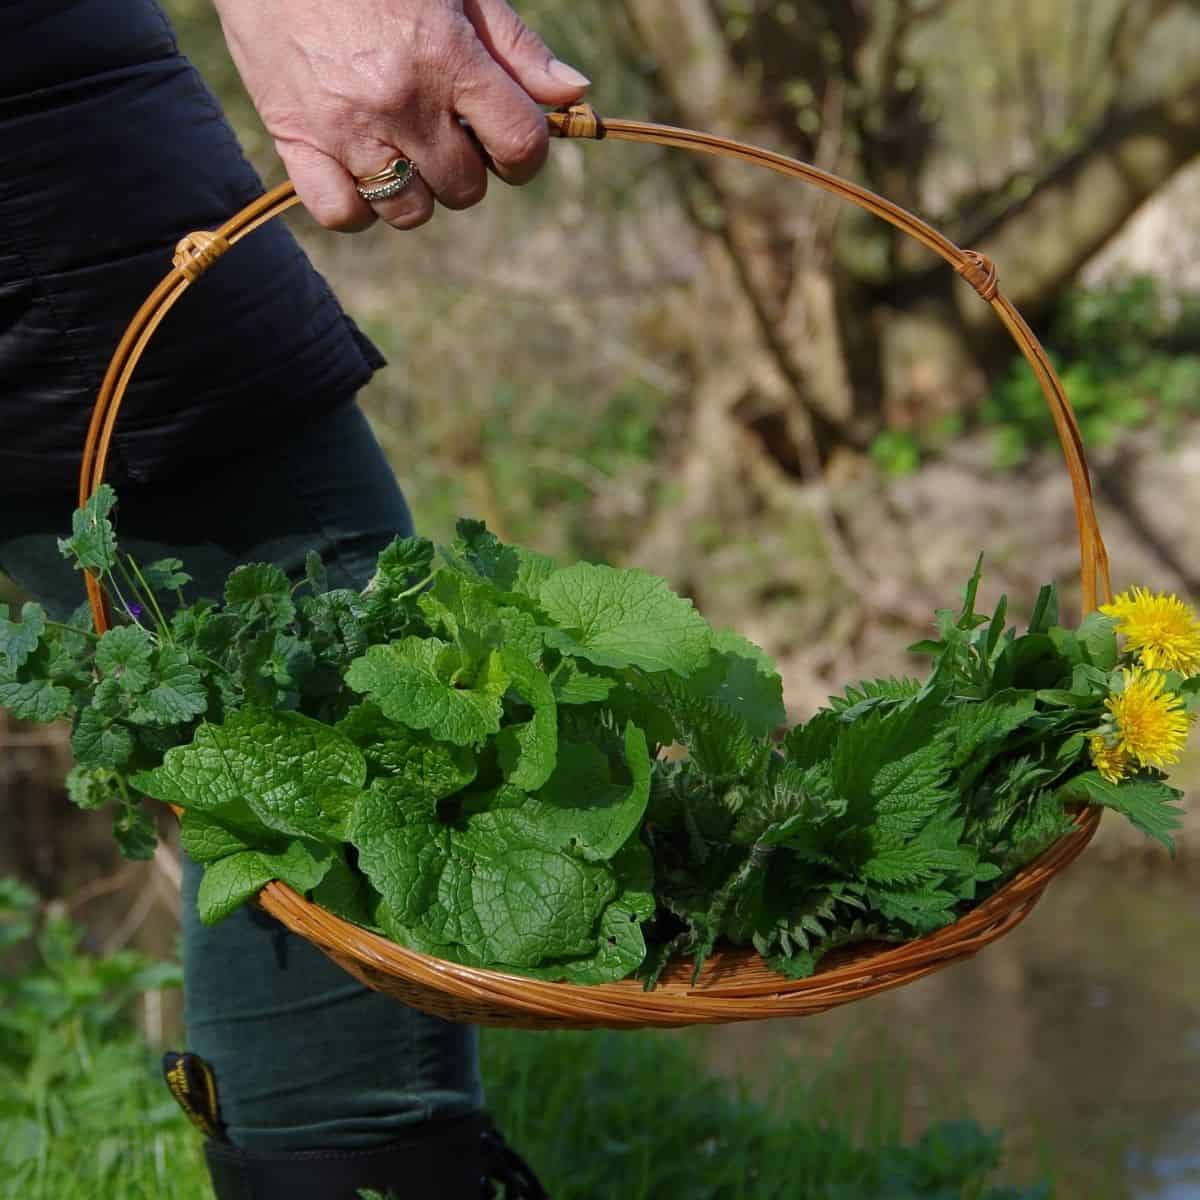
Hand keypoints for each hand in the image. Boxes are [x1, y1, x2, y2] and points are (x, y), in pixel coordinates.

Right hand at [209, 0, 590, 230]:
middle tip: (443, 129)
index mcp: (447, 58)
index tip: (510, 144)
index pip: (520, 145)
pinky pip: (344, 215)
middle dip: (466, 167)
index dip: (525, 155)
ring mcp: (347, 129)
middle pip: (465, 188)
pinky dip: (357, 206)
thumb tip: (573, 95)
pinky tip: (360, 170)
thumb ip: (515, 47)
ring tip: (401, 147)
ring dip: (416, 192)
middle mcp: (400, 102)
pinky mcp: (297, 142)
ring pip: (409, 212)